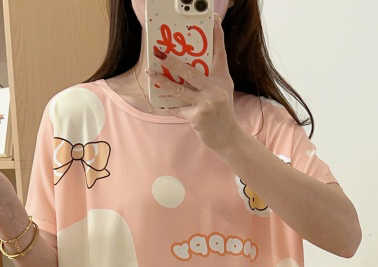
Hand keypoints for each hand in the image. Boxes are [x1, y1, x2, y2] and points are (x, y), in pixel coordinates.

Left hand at [147, 12, 241, 151]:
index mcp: (222, 78)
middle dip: (172, 61)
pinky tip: (159, 100)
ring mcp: (206, 103)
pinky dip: (168, 104)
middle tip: (159, 52)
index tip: (212, 19)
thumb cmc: (221, 111)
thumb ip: (209, 76)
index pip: (220, 52)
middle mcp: (216, 88)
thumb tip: (186, 63)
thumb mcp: (221, 89)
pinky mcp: (198, 116)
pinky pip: (178, 108)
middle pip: (190, 70)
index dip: (217, 35)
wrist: (227, 136)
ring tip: (151, 73)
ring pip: (179, 89)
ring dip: (162, 80)